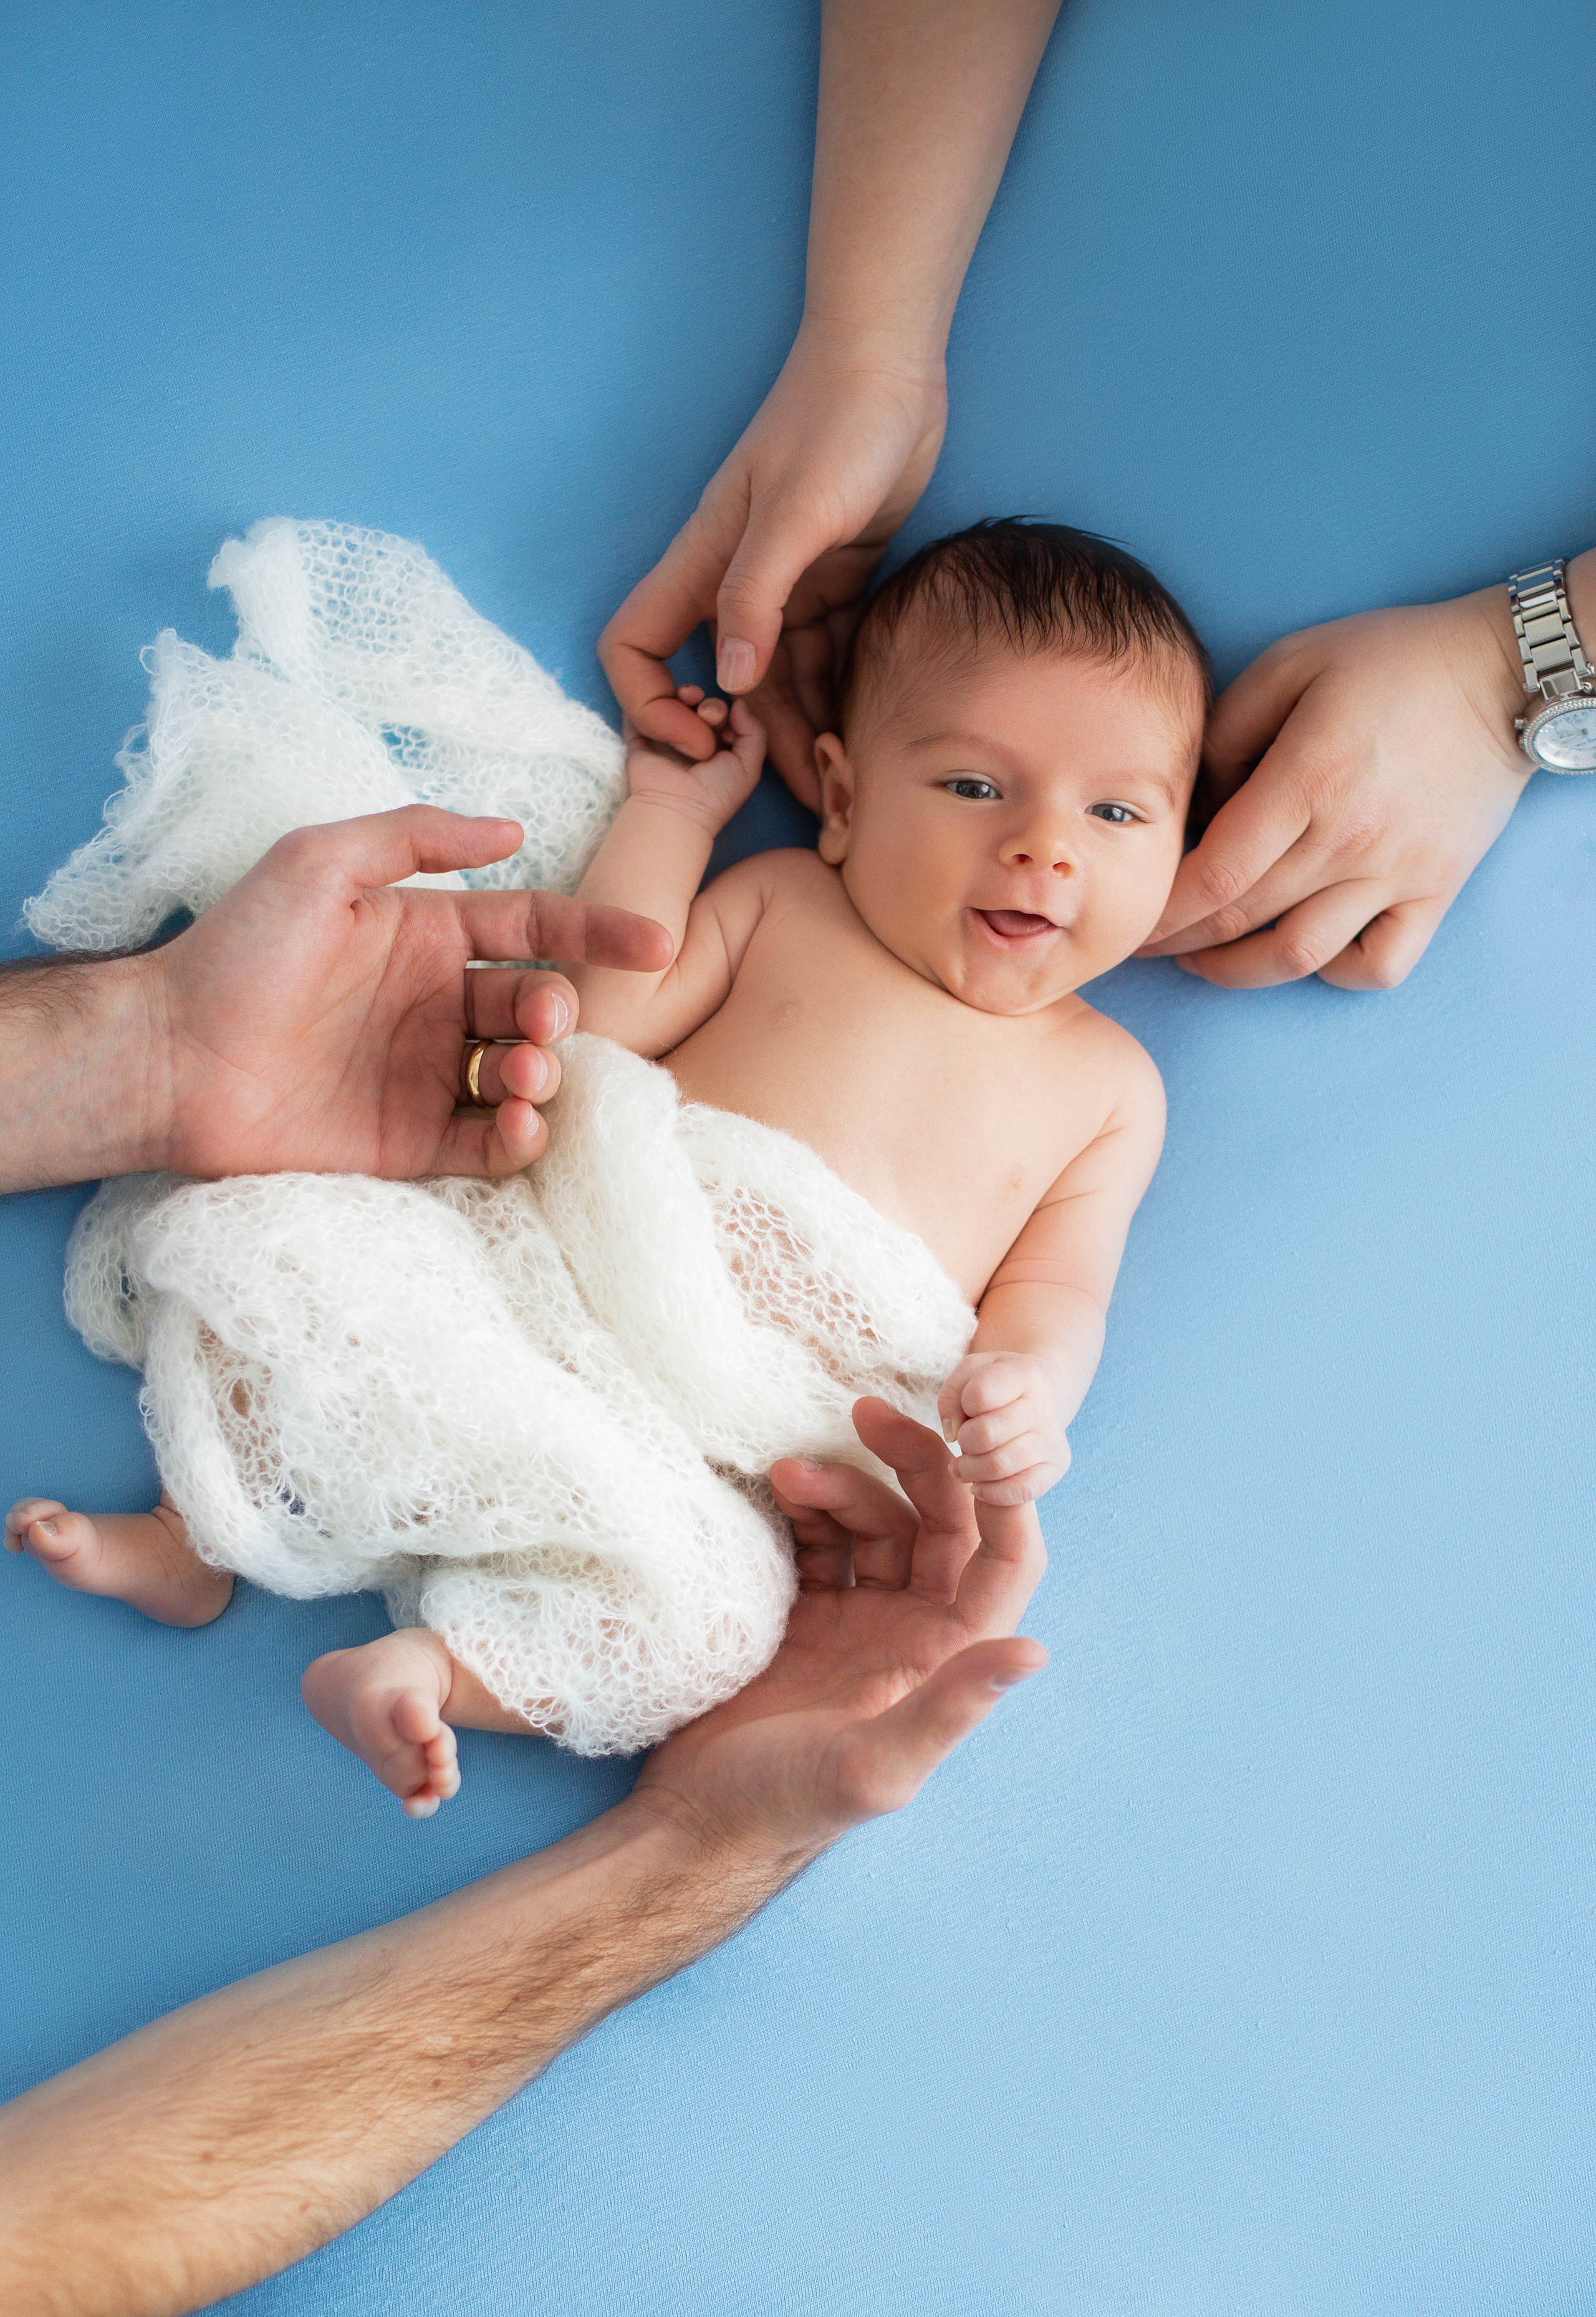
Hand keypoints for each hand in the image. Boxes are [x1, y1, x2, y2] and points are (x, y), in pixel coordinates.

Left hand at [145, 805, 671, 1179]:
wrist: (167, 1056)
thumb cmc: (235, 951)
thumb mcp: (317, 863)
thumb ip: (414, 839)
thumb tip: (512, 830)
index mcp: (426, 936)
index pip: (533, 928)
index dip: (597, 931)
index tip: (655, 942)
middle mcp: (435, 1006)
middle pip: (536, 1006)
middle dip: (558, 1013)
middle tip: (539, 1022)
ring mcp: (424, 1077)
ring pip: (522, 1077)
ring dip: (543, 1075)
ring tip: (519, 1074)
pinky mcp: (407, 1144)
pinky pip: (487, 1145)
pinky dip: (519, 1139)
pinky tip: (519, 1123)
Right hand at [599, 326, 946, 805]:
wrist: (889, 364)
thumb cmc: (834, 423)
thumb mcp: (794, 514)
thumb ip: (756, 598)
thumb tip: (727, 684)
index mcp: (704, 564)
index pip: (636, 647)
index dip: (651, 703)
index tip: (701, 739)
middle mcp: (735, 582)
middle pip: (722, 684)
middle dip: (749, 746)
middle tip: (805, 796)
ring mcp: (784, 584)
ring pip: (778, 678)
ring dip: (801, 732)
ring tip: (841, 786)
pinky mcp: (832, 580)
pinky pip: (824, 654)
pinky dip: (835, 693)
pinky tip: (863, 731)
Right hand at [634, 1398, 1045, 1863]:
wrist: (696, 1824)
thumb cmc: (789, 1806)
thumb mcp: (877, 1765)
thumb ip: (953, 1707)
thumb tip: (1036, 1653)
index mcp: (948, 1660)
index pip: (1005, 1561)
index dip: (1003, 1500)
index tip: (974, 1442)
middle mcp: (916, 1634)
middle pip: (940, 1523)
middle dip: (912, 1463)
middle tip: (866, 1413)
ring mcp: (860, 1621)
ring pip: (875, 1523)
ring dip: (841, 1486)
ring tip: (785, 1473)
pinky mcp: (806, 1616)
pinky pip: (821, 1540)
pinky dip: (803, 1508)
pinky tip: (774, 1492)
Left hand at [937, 1352, 1069, 1505]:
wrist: (1038, 1399)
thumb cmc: (995, 1386)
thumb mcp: (969, 1373)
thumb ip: (951, 1394)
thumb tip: (953, 1434)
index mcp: (1024, 1374)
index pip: (979, 1394)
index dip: (962, 1404)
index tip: (967, 1407)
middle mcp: (1044, 1406)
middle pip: (985, 1434)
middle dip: (964, 1440)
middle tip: (964, 1440)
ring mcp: (1053, 1439)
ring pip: (998, 1466)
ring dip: (970, 1470)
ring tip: (964, 1465)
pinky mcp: (1056, 1467)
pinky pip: (1019, 1491)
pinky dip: (990, 1492)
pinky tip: (979, 1483)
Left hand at [1141, 584, 1531, 988]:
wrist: (1501, 674)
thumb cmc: (1391, 660)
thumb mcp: (1293, 663)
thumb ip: (1228, 729)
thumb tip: (1192, 800)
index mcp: (1309, 779)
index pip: (1215, 873)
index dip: (1163, 908)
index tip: (1131, 916)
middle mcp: (1351, 838)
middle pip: (1243, 918)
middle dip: (1179, 941)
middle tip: (1144, 941)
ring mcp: (1398, 872)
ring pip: (1301, 954)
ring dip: (1239, 970)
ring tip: (1203, 961)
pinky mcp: (1436, 891)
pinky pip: (1380, 964)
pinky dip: (1336, 972)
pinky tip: (1304, 952)